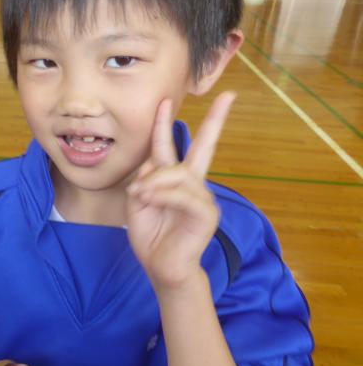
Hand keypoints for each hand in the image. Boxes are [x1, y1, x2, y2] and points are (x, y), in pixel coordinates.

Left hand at [126, 92, 234, 289]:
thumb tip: (153, 169)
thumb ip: (144, 181)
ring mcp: (203, 198)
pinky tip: (150, 200)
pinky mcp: (207, 214)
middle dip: (216, 121)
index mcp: (173, 180)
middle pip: (204, 147)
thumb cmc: (150, 236)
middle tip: (228, 97)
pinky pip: (183, 195)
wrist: (162, 268)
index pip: (170, 146)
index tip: (165, 100)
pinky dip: (163, 196)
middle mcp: (192, 184)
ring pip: (178, 174)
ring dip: (154, 183)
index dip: (164, 124)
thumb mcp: (137, 204)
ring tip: (139, 197)